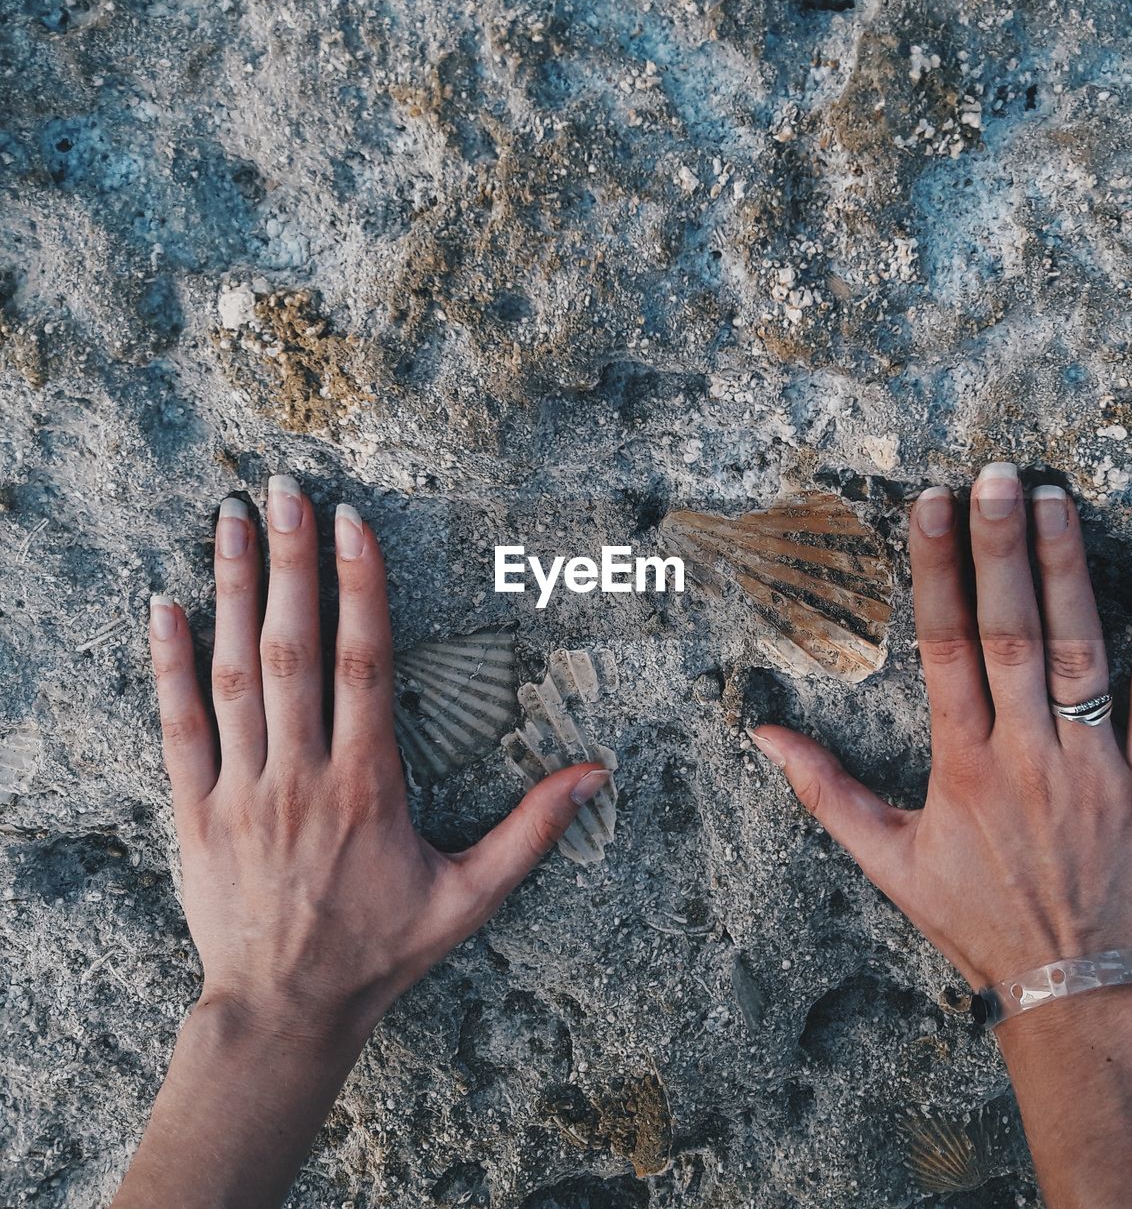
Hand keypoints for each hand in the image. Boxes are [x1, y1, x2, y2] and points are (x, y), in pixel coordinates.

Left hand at [149, 476, 606, 1041]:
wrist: (284, 1013)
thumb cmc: (382, 950)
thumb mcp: (472, 896)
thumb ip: (533, 830)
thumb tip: (597, 774)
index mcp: (368, 786)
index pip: (365, 665)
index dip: (359, 587)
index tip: (353, 522)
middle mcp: (300, 776)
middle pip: (293, 651)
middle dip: (292, 562)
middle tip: (285, 489)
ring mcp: (240, 792)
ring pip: (234, 674)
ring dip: (233, 591)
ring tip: (231, 520)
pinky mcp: (193, 812)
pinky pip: (176, 726)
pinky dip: (168, 663)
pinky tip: (164, 604)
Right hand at [750, 462, 1131, 991]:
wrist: (1074, 990)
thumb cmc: (976, 920)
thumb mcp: (886, 860)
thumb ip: (824, 791)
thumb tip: (761, 735)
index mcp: (960, 764)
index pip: (942, 646)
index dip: (937, 570)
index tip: (932, 507)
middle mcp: (1025, 753)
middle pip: (1010, 632)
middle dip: (1001, 547)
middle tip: (995, 474)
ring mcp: (1095, 765)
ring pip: (1083, 650)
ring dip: (1069, 570)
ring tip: (1056, 498)